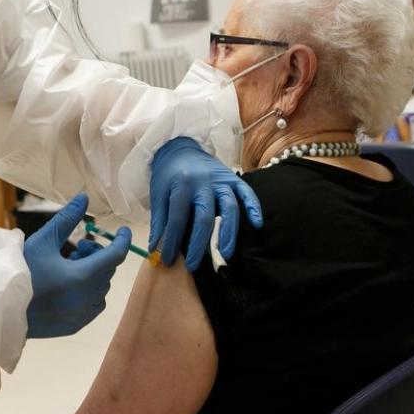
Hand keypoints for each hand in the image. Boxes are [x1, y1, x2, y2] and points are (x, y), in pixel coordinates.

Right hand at [24, 194, 130, 338]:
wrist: (1, 309)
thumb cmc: (21, 272)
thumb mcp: (43, 241)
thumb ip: (67, 219)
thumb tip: (84, 198)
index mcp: (84, 277)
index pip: (116, 255)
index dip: (122, 240)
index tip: (122, 230)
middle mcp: (88, 299)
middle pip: (107, 270)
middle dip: (97, 254)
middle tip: (77, 246)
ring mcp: (83, 315)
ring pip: (101, 287)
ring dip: (93, 273)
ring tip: (69, 265)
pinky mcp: (75, 326)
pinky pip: (93, 304)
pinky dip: (89, 291)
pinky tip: (68, 285)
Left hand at [148, 137, 263, 270]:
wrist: (180, 148)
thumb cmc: (168, 175)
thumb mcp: (158, 194)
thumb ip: (159, 222)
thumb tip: (156, 251)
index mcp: (180, 185)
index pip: (177, 219)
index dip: (173, 242)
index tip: (170, 261)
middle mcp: (202, 182)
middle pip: (205, 217)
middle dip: (200, 245)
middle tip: (195, 265)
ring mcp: (220, 179)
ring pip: (229, 207)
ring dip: (228, 233)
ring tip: (225, 254)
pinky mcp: (233, 177)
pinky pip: (247, 192)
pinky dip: (254, 207)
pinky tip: (257, 224)